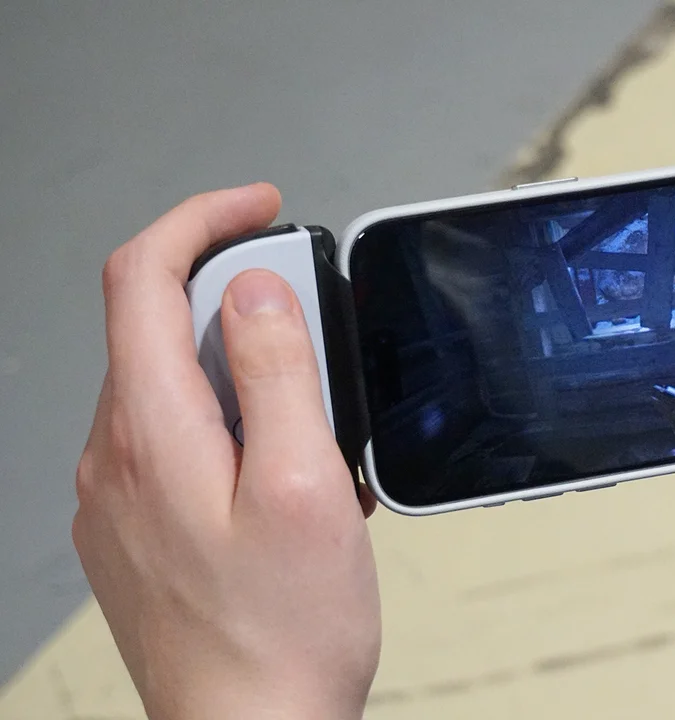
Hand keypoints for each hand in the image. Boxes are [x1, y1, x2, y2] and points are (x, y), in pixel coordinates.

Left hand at [74, 184, 380, 719]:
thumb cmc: (283, 634)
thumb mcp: (304, 487)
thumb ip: (276, 375)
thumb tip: (254, 290)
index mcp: (152, 433)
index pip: (140, 276)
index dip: (200, 220)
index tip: (259, 209)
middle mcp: (118, 458)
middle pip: (158, 326)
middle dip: (241, 304)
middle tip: (320, 342)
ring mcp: (122, 498)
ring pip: (174, 386)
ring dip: (246, 375)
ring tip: (318, 434)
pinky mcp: (141, 530)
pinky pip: (180, 443)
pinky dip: (236, 428)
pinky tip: (291, 479)